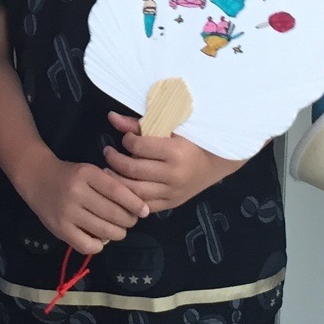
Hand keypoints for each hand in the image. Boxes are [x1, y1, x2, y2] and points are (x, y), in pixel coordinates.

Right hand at [16, 155, 148, 256]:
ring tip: (118, 230)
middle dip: (128, 221)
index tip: (145, 211)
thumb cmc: (69, 175)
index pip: (117, 191)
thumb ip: (109, 185)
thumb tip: (135, 208)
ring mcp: (67, 213)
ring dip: (117, 233)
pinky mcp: (59, 229)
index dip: (135, 203)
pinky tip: (101, 239)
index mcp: (86, 174)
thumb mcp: (89, 171)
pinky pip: (87, 245)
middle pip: (113, 214)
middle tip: (131, 221)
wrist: (36, 178)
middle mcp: (76, 193)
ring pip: (103, 231)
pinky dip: (99, 244)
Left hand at [102, 111, 242, 213]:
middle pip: (132, 170)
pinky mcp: (171, 204)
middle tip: (108, 152)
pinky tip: (122, 188)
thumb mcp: (169, 128)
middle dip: (114, 160)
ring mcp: (172, 193)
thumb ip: (139, 124)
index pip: (138, 147)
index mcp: (174, 152)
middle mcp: (173, 175)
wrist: (215, 163)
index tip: (126, 138)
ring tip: (109, 170)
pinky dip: (129, 198)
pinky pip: (144, 205)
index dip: (127, 140)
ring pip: (135, 191)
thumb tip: (111, 117)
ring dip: (116, 181)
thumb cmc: (191, 141)